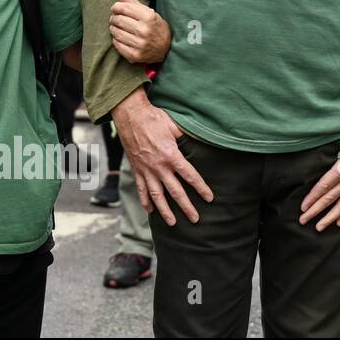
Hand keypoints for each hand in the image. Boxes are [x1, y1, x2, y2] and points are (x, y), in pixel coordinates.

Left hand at [109, 0, 172, 63]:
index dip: (116, 7)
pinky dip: (116, 40)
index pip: (123, 8)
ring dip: (114, 29)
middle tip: (118, 19)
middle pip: (117, 20)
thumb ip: (133, 2)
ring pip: (115, 32)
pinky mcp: (135, 55)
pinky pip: (117, 45)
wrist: (168, 49)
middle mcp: (144, 30)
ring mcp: (139, 44)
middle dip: (115, 18)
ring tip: (119, 28)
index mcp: (149, 17)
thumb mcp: (149, 12)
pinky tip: (122, 38)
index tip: (117, 9)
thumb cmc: (156, 27)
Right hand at [112, 88, 212, 224]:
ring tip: (173, 223)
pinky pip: (141, 189)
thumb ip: (188, 137)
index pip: (190, 176)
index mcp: (171, 156)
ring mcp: (146, 170)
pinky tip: (150, 210)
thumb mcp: (176, 126)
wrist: (130, 116)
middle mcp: (158, 166)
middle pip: (175, 191)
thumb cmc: (155, 118)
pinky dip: (145, 201)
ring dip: (165, 210)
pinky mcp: (136, 169)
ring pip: (157, 195)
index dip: (201, 188)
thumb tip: (201, 140)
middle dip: (186, 206)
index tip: (209, 198)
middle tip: (195, 219)